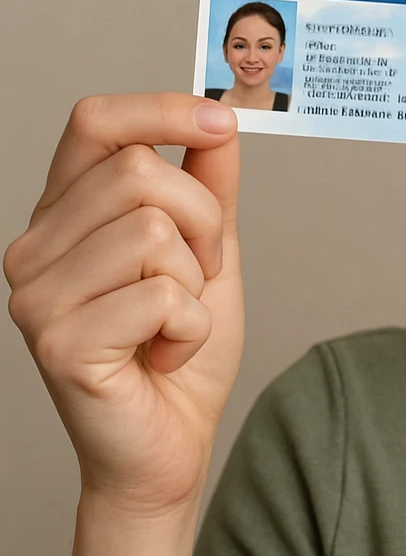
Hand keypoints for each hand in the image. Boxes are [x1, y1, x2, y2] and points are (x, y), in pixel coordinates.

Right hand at [4, 93, 244, 515]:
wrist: (168, 444)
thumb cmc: (180, 349)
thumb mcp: (209, 251)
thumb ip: (210, 187)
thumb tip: (219, 120)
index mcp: (63, 214)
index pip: (93, 123)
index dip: (162, 110)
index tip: (221, 122)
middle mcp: (34, 249)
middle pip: (140, 172)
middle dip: (203, 221)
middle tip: (199, 276)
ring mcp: (37, 297)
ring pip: (154, 231)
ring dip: (196, 280)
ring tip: (174, 320)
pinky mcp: (59, 344)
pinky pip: (162, 296)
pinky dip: (191, 328)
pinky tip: (164, 354)